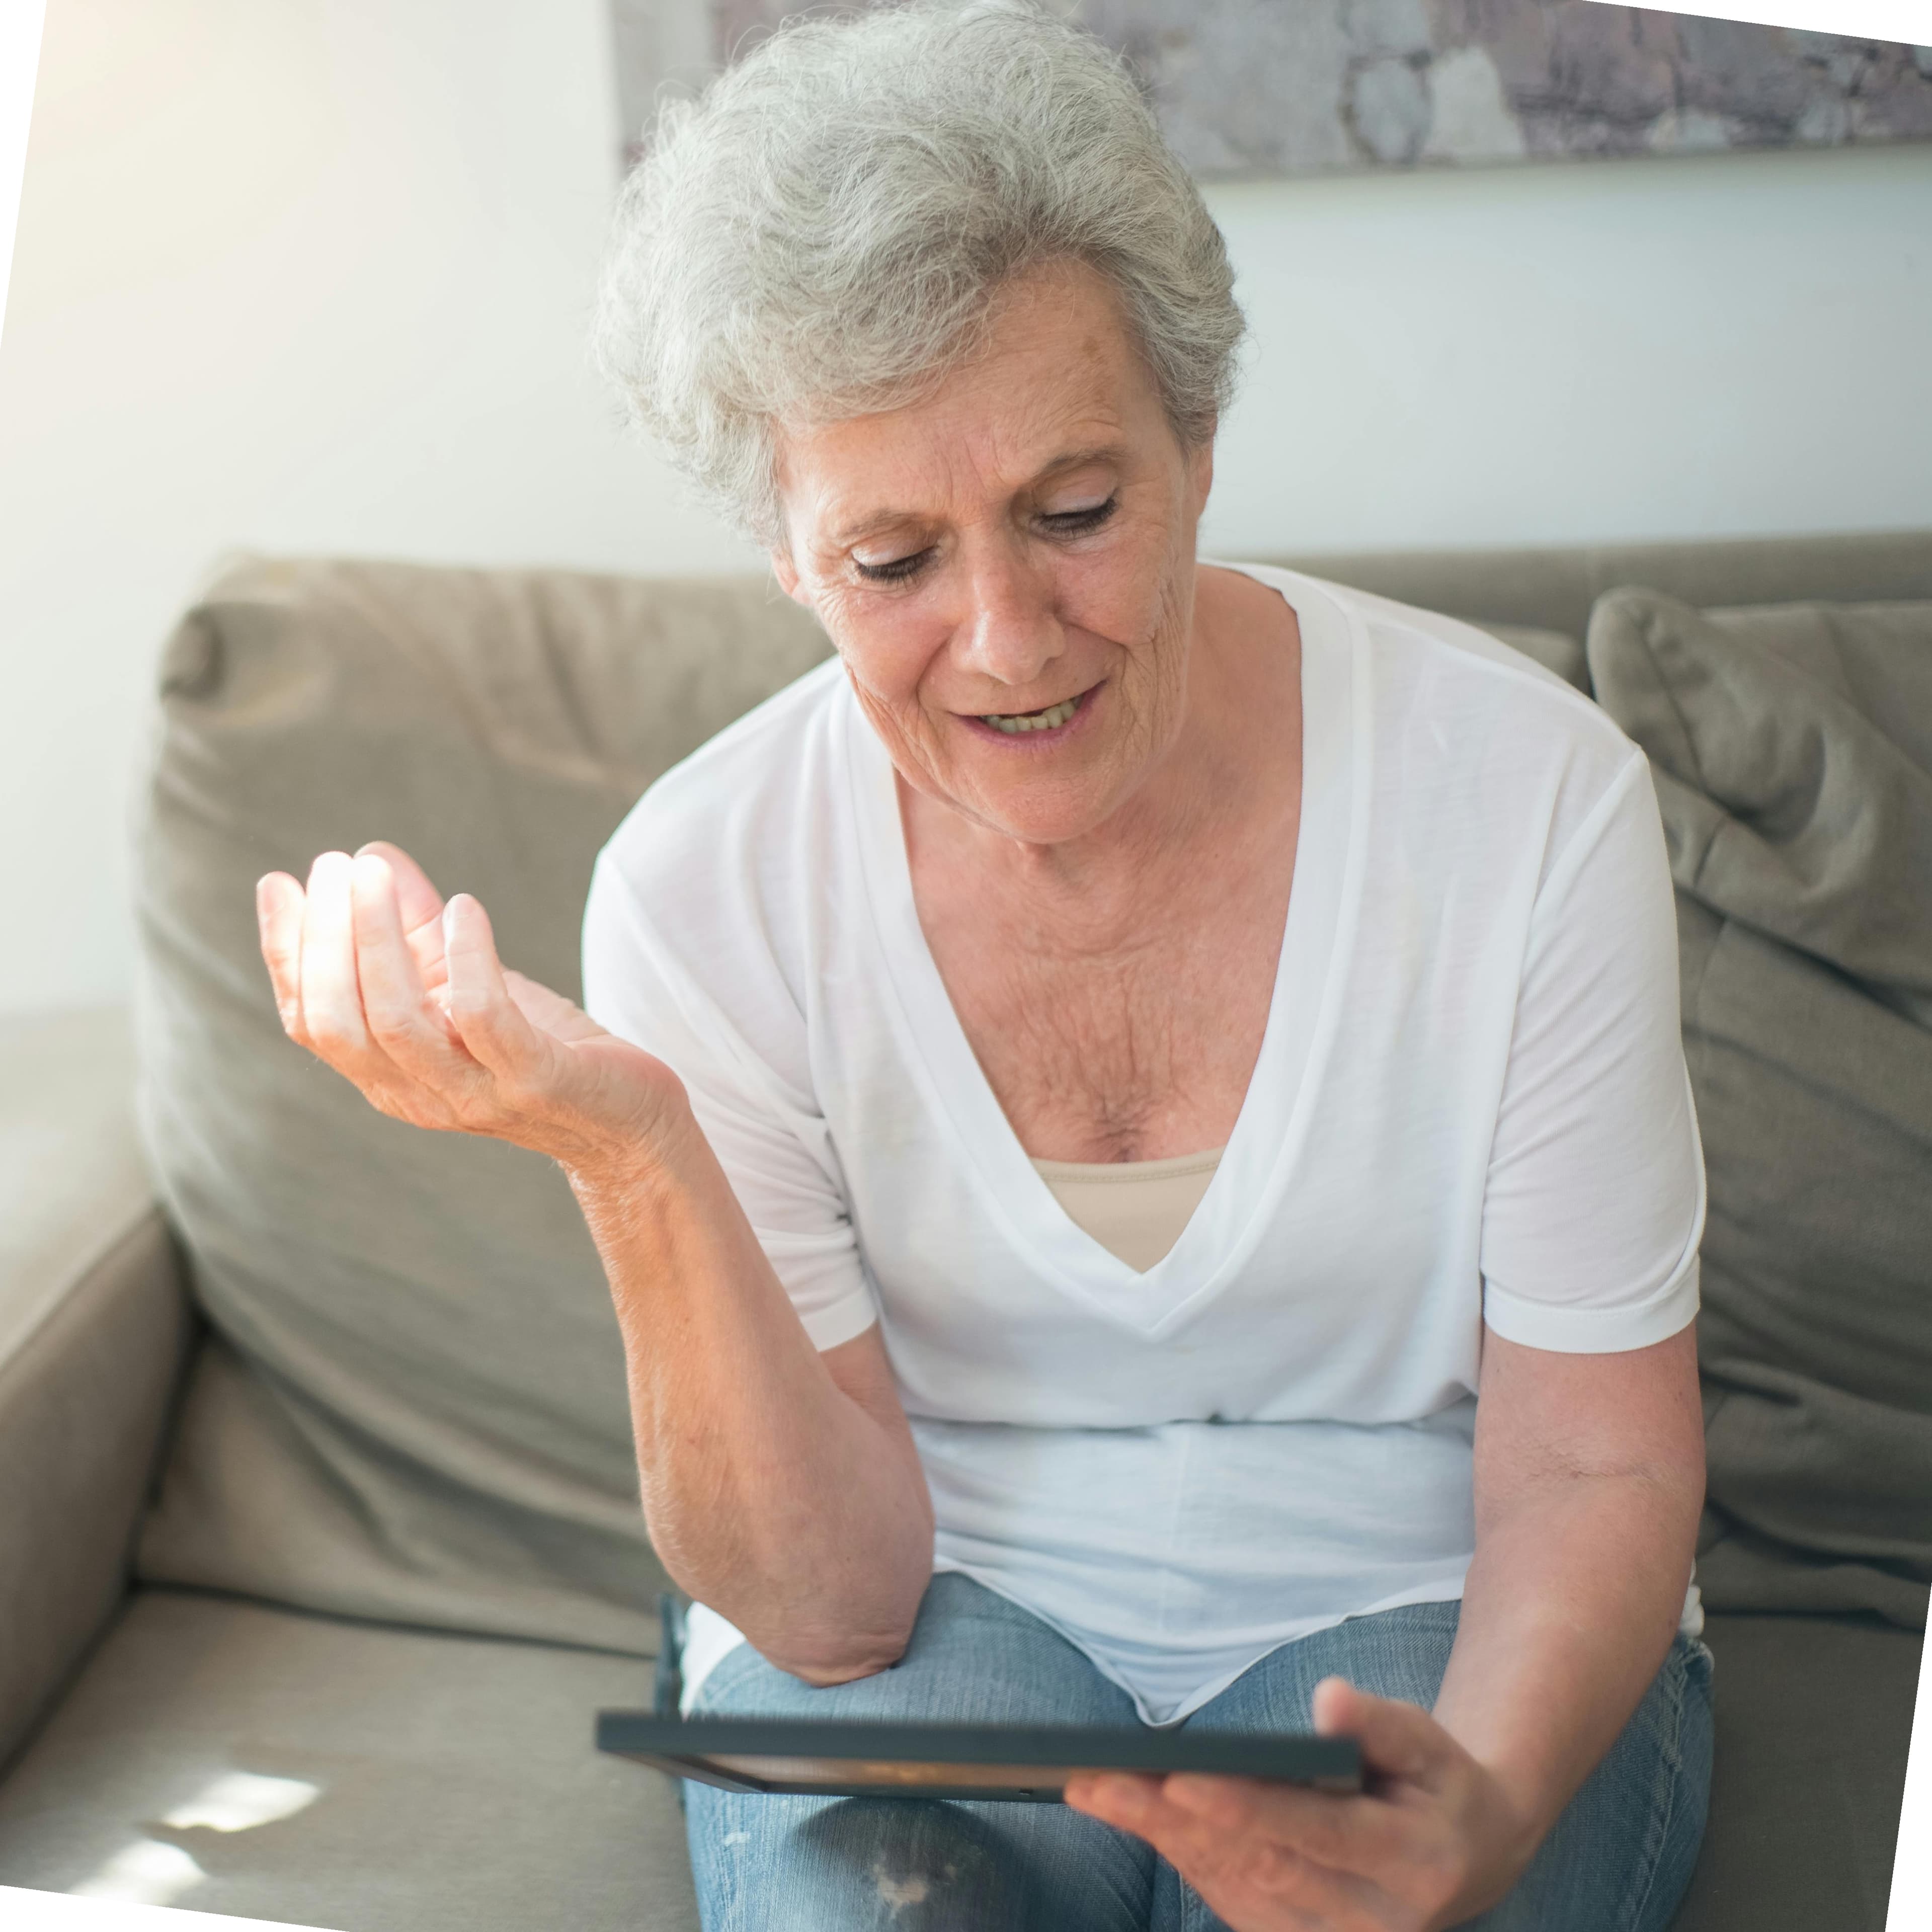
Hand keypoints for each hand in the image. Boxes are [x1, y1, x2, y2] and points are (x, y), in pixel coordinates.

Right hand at [257, 843, 685, 1173]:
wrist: (626, 1123)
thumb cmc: (541, 1047)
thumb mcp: (466, 983)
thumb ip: (417, 929)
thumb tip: (373, 856)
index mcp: (388, 1076)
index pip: (311, 1021)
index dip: (287, 953)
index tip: (280, 883)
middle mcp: (418, 1094)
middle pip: (340, 1021)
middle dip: (326, 939)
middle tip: (338, 866)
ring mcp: (474, 1094)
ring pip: (398, 1021)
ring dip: (379, 940)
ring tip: (376, 873)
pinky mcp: (534, 1081)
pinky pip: (484, 1019)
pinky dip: (470, 958)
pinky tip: (469, 909)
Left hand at [1065, 1678, 1535, 1931]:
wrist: (1469, 1855)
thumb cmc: (1437, 1782)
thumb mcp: (1428, 1741)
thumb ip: (1380, 1723)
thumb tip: (1329, 1700)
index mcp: (1413, 1864)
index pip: (1316, 1835)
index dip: (1246, 1809)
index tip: (1179, 1778)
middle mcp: (1373, 1921)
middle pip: (1258, 1865)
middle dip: (1172, 1820)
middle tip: (1099, 1780)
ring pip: (1233, 1887)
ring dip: (1160, 1837)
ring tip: (1095, 1790)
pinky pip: (1231, 1900)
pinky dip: (1181, 1854)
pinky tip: (1135, 1815)